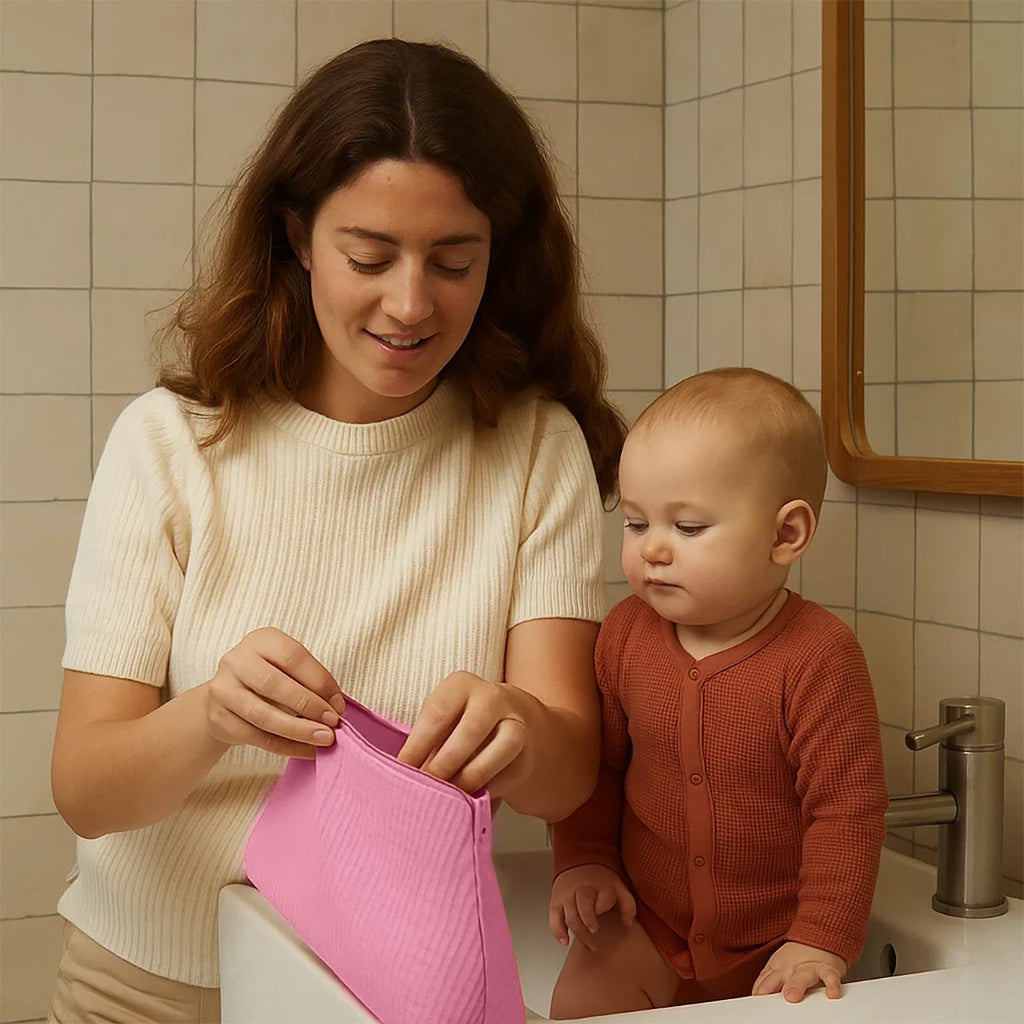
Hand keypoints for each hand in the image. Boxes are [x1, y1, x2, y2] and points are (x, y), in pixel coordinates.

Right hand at [203, 627, 345, 759]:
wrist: (226, 698)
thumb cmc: (269, 678)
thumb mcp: (287, 669)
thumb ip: (309, 681)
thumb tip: (336, 707)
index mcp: (261, 640)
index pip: (293, 657)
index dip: (319, 681)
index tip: (339, 703)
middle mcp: (237, 660)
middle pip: (274, 684)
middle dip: (308, 705)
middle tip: (333, 722)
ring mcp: (222, 689)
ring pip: (263, 715)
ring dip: (299, 730)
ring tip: (324, 738)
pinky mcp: (217, 717)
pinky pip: (256, 737)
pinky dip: (286, 747)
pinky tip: (307, 751)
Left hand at [397, 671, 531, 795]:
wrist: (510, 720)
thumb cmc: (460, 722)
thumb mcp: (441, 719)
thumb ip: (426, 741)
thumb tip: (405, 774)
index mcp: (461, 685)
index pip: (438, 712)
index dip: (418, 744)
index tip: (403, 769)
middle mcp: (492, 698)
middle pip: (472, 729)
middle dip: (447, 762)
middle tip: (429, 785)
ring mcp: (515, 723)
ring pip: (502, 748)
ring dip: (472, 776)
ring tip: (451, 795)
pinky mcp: (527, 753)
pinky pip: (509, 774)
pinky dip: (489, 790)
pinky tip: (471, 798)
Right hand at [548, 864, 636, 950]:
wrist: (579, 864)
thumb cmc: (600, 881)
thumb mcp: (618, 887)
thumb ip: (628, 905)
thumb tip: (627, 924)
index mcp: (599, 884)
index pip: (601, 898)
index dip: (602, 908)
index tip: (608, 917)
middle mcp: (581, 888)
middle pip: (583, 905)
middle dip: (588, 920)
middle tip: (594, 932)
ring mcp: (567, 895)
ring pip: (570, 915)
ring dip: (578, 932)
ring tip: (589, 945)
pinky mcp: (556, 902)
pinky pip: (554, 918)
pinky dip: (558, 931)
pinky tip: (565, 941)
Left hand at [752, 941, 845, 1001]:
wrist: (822, 935)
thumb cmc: (799, 957)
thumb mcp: (779, 965)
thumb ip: (767, 980)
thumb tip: (756, 995)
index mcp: (778, 968)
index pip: (765, 981)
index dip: (759, 991)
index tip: (755, 1001)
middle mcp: (791, 968)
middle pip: (779, 977)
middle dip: (771, 986)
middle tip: (765, 996)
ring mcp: (809, 968)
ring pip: (802, 977)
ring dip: (795, 986)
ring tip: (791, 996)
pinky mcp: (828, 969)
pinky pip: (830, 977)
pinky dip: (832, 985)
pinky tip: (832, 994)